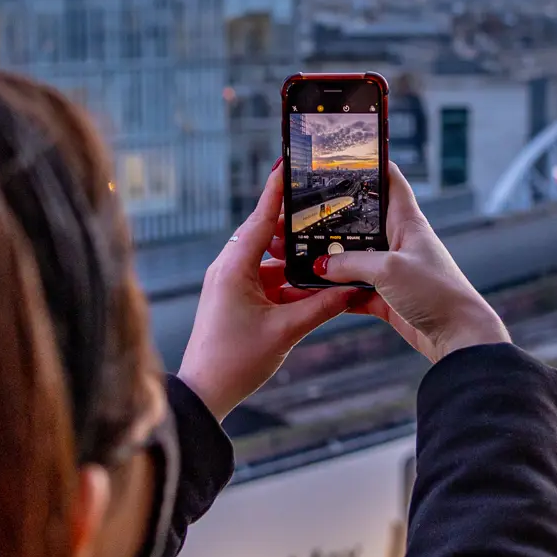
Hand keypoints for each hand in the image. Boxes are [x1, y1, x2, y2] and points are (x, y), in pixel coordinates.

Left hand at [177, 165, 358, 419]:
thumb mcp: (285, 331)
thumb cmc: (235, 361)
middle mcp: (228, 268)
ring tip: (326, 250)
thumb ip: (321, 307)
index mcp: (234, 267)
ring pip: (269, 260)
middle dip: (295, 225)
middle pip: (267, 235)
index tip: (288, 164)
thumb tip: (351, 289)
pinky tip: (311, 285)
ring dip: (295, 260)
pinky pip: (265, 279)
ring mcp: (229, 283)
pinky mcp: (233, 298)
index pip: (261, 218)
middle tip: (322, 207)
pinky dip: (287, 280)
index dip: (277, 190)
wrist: (205, 393)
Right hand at [314, 164, 509, 364]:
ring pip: (354, 259)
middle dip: (336, 218)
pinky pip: (355, 289)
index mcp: (408, 223)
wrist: (458, 336)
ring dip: (331, 260)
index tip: (348, 153)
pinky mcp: (388, 297)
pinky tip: (316, 290)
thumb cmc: (436, 292)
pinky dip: (337, 292)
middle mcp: (400, 243)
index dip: (372, 164)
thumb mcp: (389, 270)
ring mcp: (393, 271)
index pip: (390, 182)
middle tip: (305, 211)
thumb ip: (350, 263)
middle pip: (363, 222)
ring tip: (302, 253)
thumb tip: (320, 265)